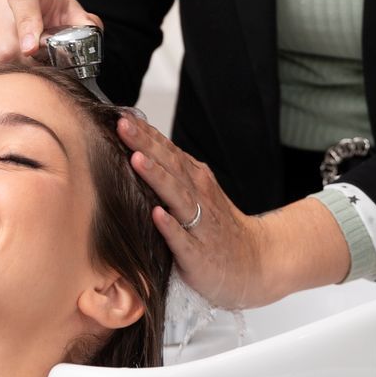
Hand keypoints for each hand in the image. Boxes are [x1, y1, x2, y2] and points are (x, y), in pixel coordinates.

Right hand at [0, 0, 103, 67]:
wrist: (37, 20)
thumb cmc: (54, 17)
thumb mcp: (73, 15)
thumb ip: (85, 23)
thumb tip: (90, 29)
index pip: (20, 1)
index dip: (26, 26)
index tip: (32, 48)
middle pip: (5, 41)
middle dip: (26, 61)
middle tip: (45, 70)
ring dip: (17, 70)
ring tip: (34, 68)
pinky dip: (5, 75)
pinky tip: (19, 70)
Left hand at [120, 113, 276, 309]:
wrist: (254, 261)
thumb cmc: (217, 226)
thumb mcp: (197, 192)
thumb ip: (171, 171)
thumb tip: (138, 147)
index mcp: (194, 179)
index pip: (167, 151)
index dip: (145, 133)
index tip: (121, 115)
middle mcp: (198, 196)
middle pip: (169, 166)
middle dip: (146, 145)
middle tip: (123, 126)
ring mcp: (199, 225)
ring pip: (177, 196)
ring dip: (157, 177)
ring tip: (136, 160)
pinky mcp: (199, 254)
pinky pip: (183, 239)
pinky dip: (170, 227)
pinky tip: (156, 215)